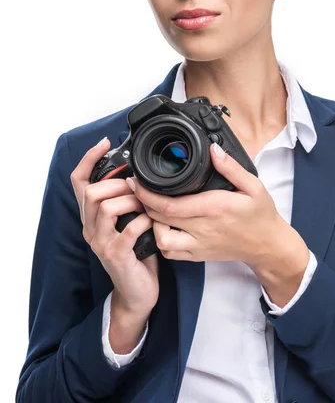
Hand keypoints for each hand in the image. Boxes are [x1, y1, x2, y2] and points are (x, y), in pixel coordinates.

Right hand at [70, 137, 158, 315]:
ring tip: (146, 205)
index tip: (105, 143)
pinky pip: (129, 229)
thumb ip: (126, 201)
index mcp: (91, 218)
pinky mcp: (117, 256)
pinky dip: (144, 221)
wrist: (137, 293)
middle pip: (90, 193)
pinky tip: (153, 222)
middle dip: (116, 183)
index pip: (79, 182)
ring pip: (106, 208)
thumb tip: (137, 174)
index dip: (89, 159)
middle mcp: (91, 229)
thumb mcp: (127, 222)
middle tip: (136, 187)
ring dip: (131, 201)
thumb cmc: (136, 253)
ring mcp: (101, 243)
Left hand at [127, 142, 281, 267]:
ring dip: (151, 224)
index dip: (147, 194)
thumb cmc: (261, 214)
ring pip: (162, 240)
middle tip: (136, 188)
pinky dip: (161, 241)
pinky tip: (162, 226)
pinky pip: (171, 253)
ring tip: (150, 208)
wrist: (268, 245)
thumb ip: (231, 167)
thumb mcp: (253, 185)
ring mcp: (199, 245)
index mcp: (213, 208)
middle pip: (160, 219)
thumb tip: (213, 149)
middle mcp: (203, 228)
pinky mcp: (198, 255)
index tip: (137, 181)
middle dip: (142, 203)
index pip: (170, 204)